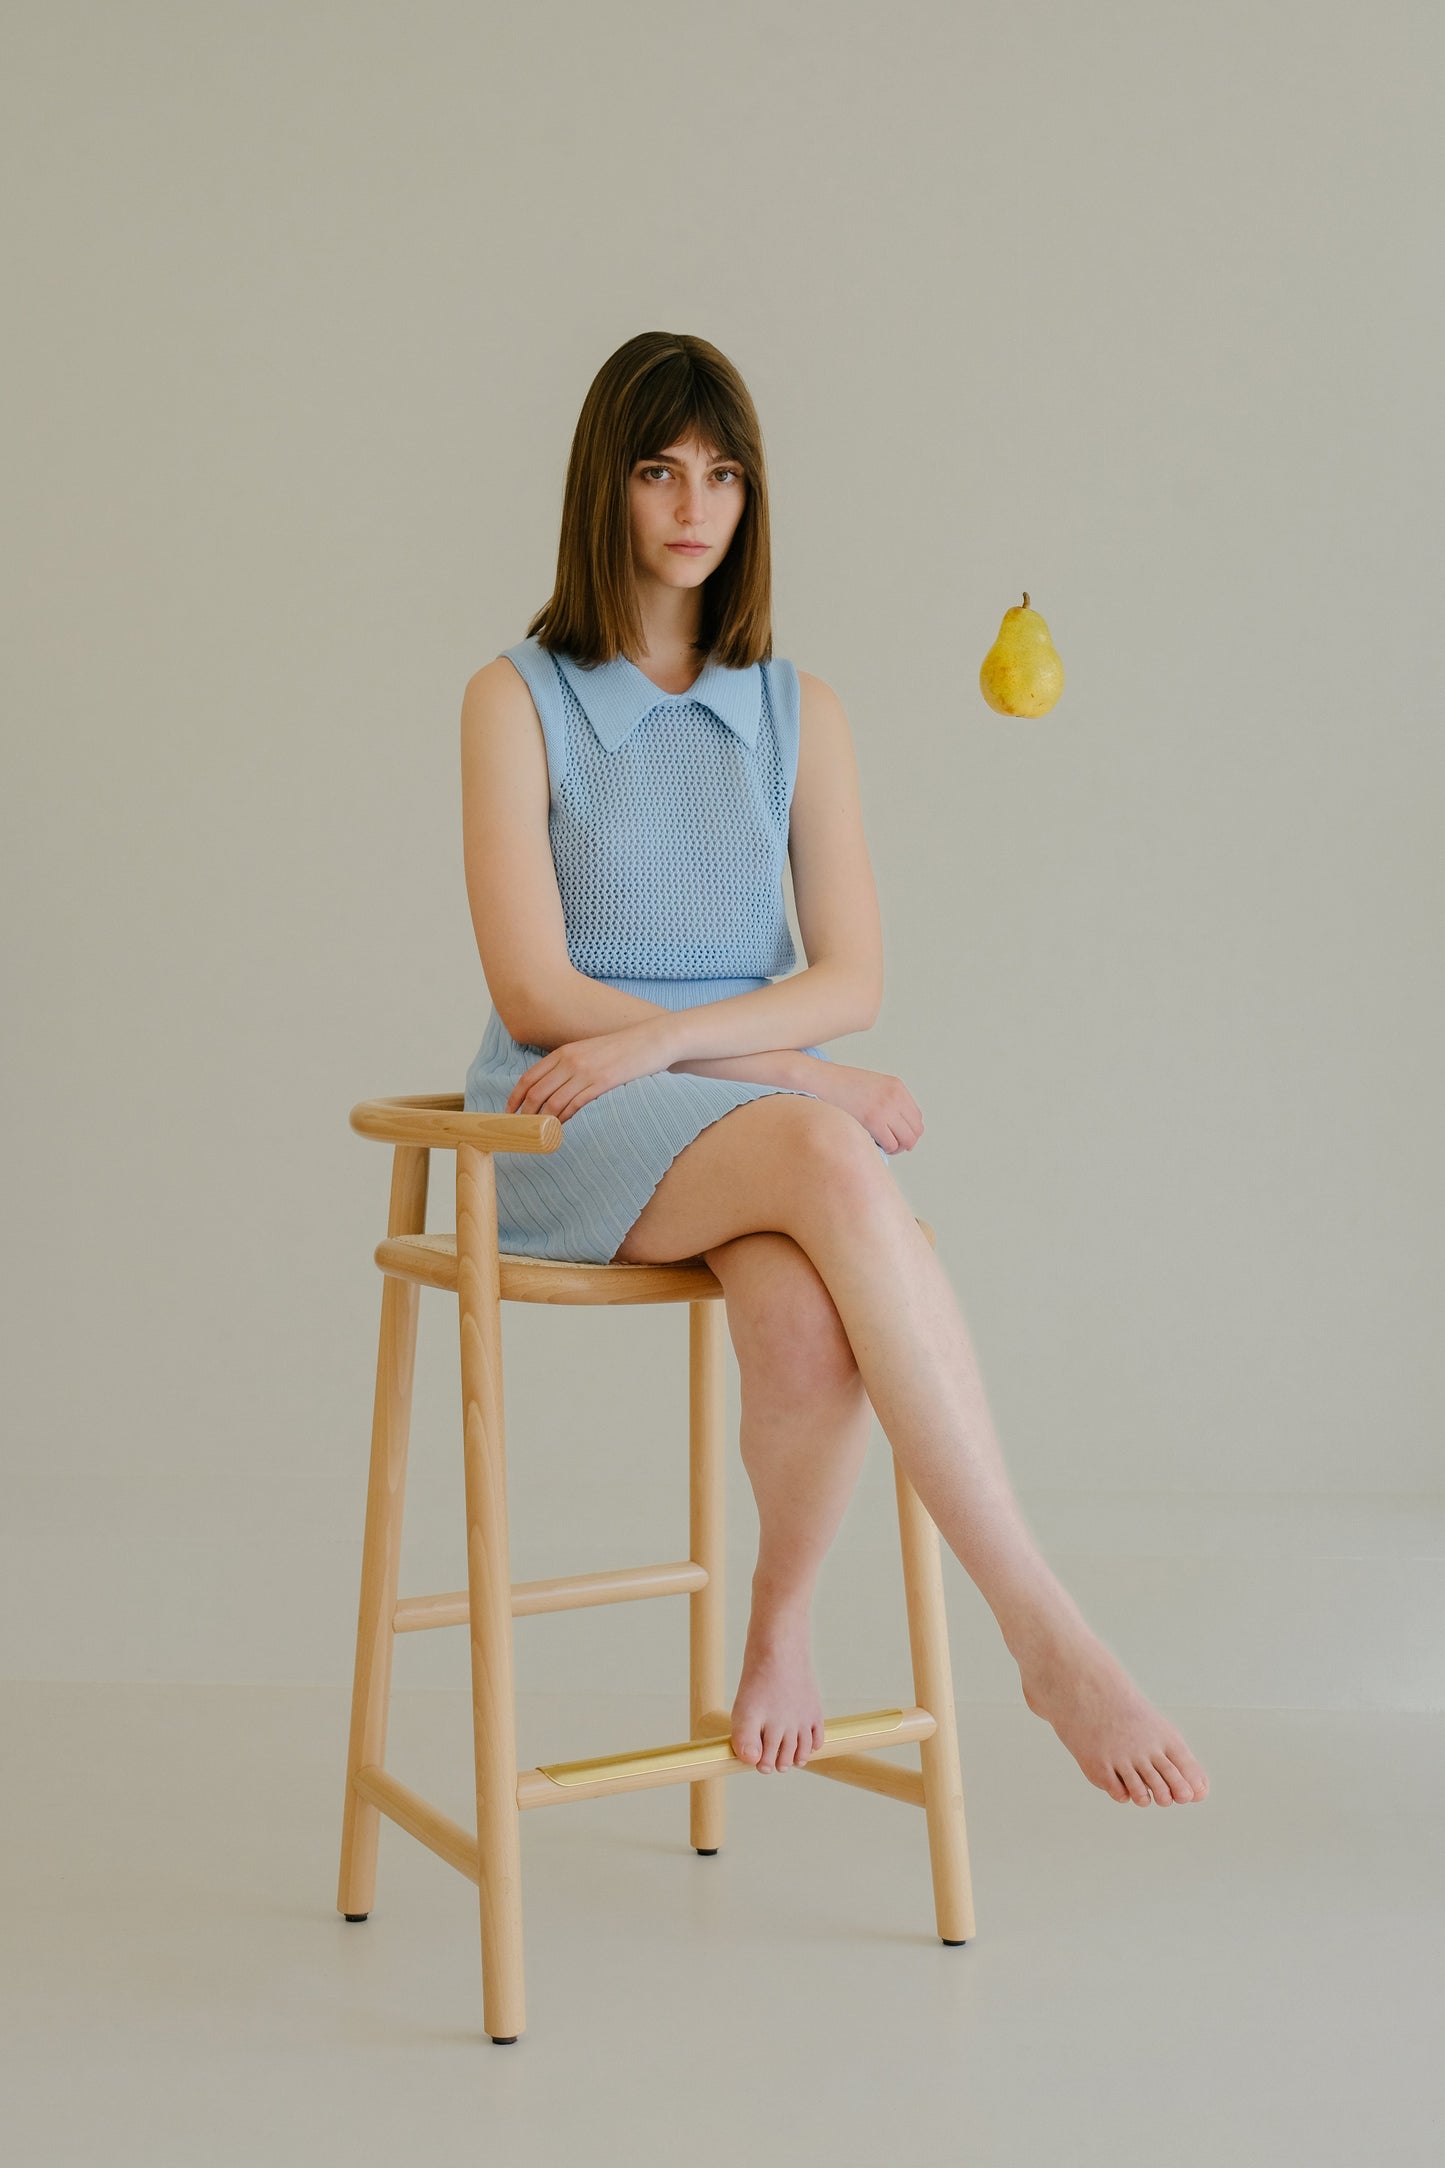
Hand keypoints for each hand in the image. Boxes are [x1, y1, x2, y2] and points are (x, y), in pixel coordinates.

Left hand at [504, 1019, 676, 1121]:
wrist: (653, 1040)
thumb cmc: (623, 1048)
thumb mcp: (589, 1050)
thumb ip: (570, 1065)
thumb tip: (552, 1089)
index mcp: (564, 1052)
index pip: (529, 1077)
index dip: (515, 1098)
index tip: (509, 1113)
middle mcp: (570, 1060)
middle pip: (536, 1093)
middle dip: (525, 1115)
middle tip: (521, 1131)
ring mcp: (585, 1072)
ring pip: (552, 1102)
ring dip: (542, 1122)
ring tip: (538, 1135)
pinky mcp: (602, 1083)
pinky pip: (574, 1106)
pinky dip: (563, 1120)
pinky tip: (560, 1129)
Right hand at [796, 1056, 923, 1153]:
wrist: (818, 1080)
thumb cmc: (838, 1086)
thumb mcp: (871, 1086)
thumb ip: (886, 1101)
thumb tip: (896, 1128)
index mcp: (896, 1086)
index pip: (917, 1117)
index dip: (908, 1131)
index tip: (896, 1136)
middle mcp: (895, 1096)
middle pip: (916, 1131)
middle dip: (905, 1142)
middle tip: (891, 1146)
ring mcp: (885, 1108)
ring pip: (906, 1140)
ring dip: (896, 1148)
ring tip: (882, 1146)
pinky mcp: (873, 1119)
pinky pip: (891, 1144)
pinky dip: (885, 1150)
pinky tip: (873, 1145)